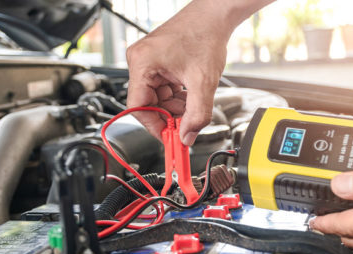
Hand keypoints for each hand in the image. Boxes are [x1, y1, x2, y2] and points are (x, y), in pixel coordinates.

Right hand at [126, 0, 273, 144]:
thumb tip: (187, 137)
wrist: (214, 16)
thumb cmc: (205, 35)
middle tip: (185, 127)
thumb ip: (197, 115)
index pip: (138, 107)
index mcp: (142, 64)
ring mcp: (148, 62)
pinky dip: (177, 97)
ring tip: (193, 106)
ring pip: (157, 98)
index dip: (154, 127)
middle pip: (148, 104)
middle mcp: (140, 62)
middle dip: (168, 117)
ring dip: (175, 108)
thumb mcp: (203, 83)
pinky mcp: (158, 63)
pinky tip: (190, 96)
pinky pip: (163, 89)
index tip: (168, 139)